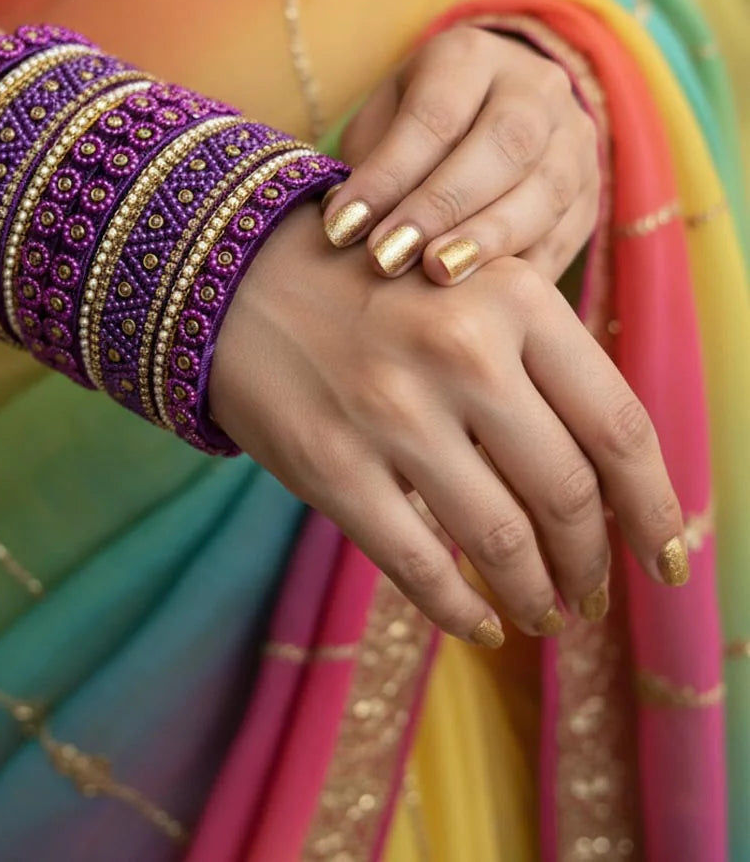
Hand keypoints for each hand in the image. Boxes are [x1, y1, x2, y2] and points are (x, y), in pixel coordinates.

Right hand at [210, 206, 685, 643]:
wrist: (235, 278)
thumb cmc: (366, 288)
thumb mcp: (466, 287)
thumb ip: (537, 363)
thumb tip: (606, 481)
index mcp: (512, 298)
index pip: (618, 426)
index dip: (655, 508)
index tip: (665, 557)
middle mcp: (460, 352)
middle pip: (568, 494)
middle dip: (592, 563)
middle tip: (592, 593)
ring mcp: (392, 413)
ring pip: (502, 541)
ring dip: (537, 596)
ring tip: (545, 614)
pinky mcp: (331, 465)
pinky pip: (420, 564)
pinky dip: (461, 610)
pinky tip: (479, 624)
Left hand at [321, 25, 598, 283]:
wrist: (486, 117)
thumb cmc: (411, 130)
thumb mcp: (381, 126)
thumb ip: (368, 167)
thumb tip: (343, 225)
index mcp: (469, 57)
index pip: (434, 115)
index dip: (389, 175)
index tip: (343, 227)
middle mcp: (536, 85)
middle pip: (504, 144)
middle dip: (442, 206)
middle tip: (390, 256)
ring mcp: (575, 137)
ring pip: (547, 189)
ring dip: (489, 239)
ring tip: (437, 276)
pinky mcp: (592, 191)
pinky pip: (567, 232)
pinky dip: (525, 267)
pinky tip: (484, 293)